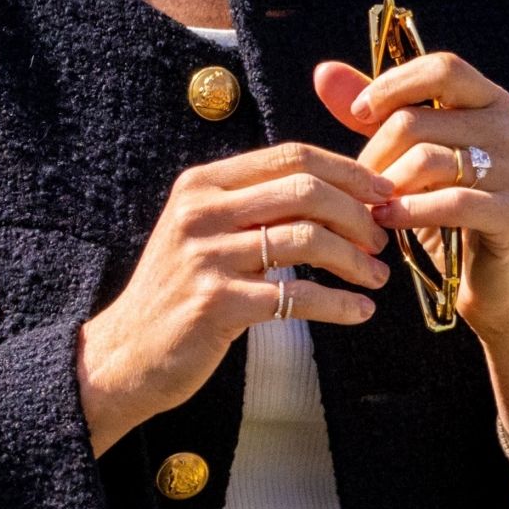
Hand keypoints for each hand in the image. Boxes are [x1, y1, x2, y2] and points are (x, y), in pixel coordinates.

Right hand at [78, 144, 393, 455]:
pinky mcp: (217, 304)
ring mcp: (206, 257)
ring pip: (306, 239)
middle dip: (357, 212)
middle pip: (304, 190)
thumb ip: (256, 206)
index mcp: (202, 185)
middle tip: (381, 238)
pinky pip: (296, 296)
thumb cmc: (180, 291)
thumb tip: (338, 191)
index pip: (290, 156)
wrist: (127, 352)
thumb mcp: (205, 232)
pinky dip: (339, 304)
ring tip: (376, 277)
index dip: (346, 171)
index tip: (381, 193)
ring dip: (355, 259)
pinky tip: (359, 311)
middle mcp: (200, 212)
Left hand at [315, 52, 508, 343]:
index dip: (394, 85)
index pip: (442, 69)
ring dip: (388, 185)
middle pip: (420, 121)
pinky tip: (386, 221)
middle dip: (377, 153)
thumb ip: (374, 114)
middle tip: (358, 183)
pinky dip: (410, 211)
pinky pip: (451, 201)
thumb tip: (323, 72)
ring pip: (429, 160)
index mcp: (490, 102)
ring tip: (369, 205)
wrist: (494, 279)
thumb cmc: (446, 209)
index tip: (359, 112)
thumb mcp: (408, 156)